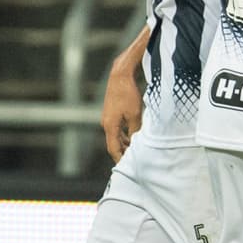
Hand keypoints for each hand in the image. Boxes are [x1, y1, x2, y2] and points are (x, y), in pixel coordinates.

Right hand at [100, 31, 147, 162]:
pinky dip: (124, 134)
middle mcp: (106, 123)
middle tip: (132, 161)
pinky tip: (133, 135)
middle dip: (122, 152)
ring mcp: (108, 117)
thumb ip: (135, 130)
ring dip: (124, 143)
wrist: (120, 76)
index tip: (125, 166)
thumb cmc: (128, 94)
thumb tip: (136, 142)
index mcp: (110, 126)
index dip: (119, 158)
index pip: (113, 148)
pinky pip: (117, 127)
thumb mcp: (135, 114)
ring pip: (116, 135)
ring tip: (134, 150)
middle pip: (113, 143)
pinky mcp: (112, 111)